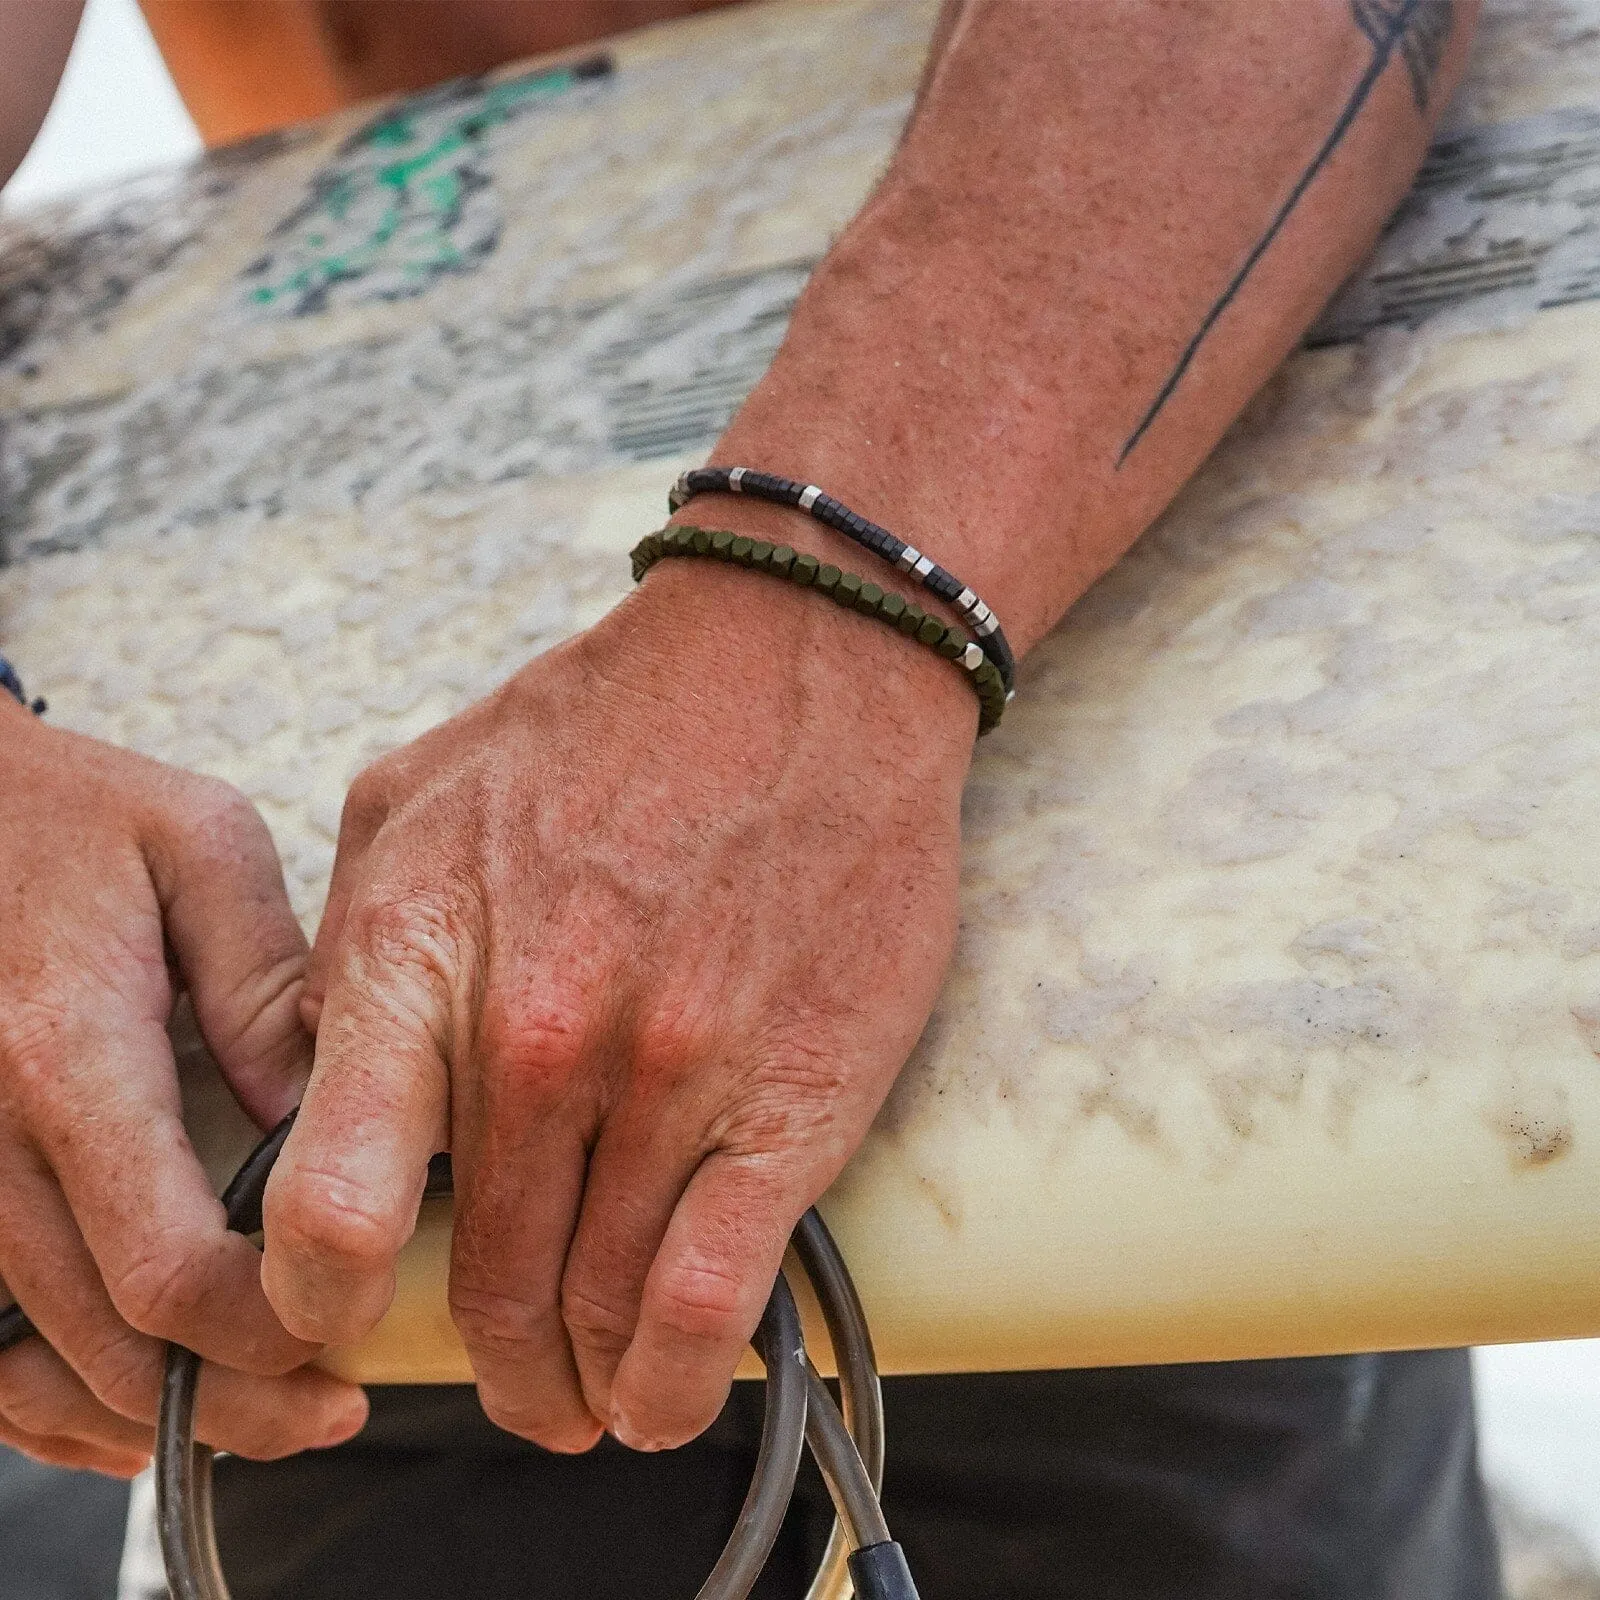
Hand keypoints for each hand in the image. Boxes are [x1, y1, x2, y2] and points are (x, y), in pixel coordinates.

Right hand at [0, 703, 367, 1475]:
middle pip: (106, 1342)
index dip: (262, 1327)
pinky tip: (132, 1413)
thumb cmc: (63, 813)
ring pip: (30, 1368)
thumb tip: (321, 1108)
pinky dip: (48, 1405)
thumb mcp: (192, 846)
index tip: (347, 1322)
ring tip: (265, 1419)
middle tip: (335, 1404)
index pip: (163, 1263)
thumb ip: (261, 980)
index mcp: (63, 1056)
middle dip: (233, 1396)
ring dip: (148, 1419)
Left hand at [261, 549, 974, 1450]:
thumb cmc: (614, 726)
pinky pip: (711, 1300)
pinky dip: (675, 1383)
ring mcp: (673, 1075)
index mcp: (427, 953)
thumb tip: (328, 1069)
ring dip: (578, 1386)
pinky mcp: (792, 1100)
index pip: (331, 1203)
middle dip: (488, 1362)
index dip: (320, 1303)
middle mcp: (542, 1031)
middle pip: (485, 1283)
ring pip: (596, 1310)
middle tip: (506, 1378)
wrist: (802, 664)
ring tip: (581, 1397)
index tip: (344, 1323)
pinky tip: (659, 1401)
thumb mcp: (418, 799)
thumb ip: (352, 944)